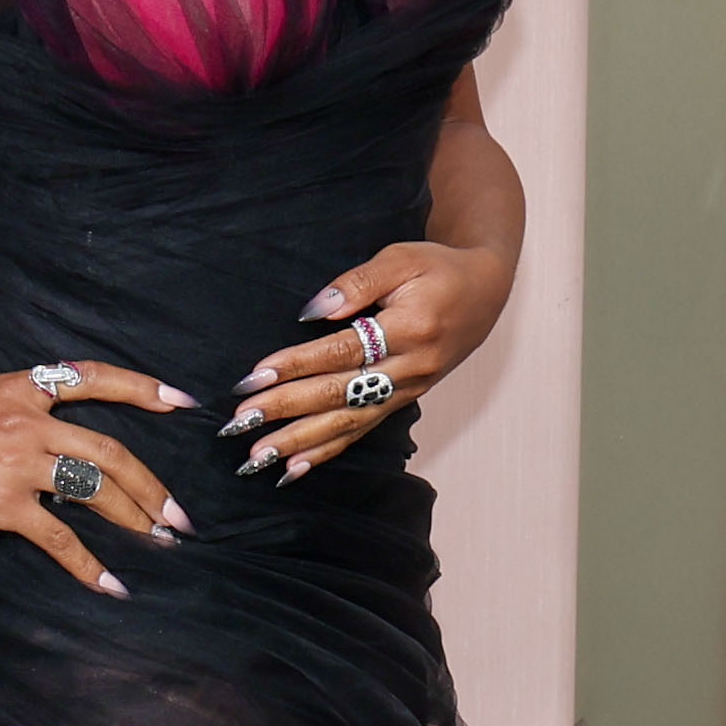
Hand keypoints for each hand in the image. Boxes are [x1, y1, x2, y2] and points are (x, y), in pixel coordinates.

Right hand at [0, 291, 193, 594]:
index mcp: (19, 390)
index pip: (91, 379)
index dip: (140, 389)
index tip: (180, 402)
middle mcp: (29, 424)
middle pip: (109, 450)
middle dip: (152, 486)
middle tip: (180, 516)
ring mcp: (20, 464)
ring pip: (94, 491)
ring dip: (134, 519)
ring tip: (161, 543)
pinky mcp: (4, 504)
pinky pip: (58, 537)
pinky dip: (87, 564)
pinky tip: (111, 585)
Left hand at [227, 241, 510, 480]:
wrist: (485, 293)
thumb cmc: (440, 269)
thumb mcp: (402, 258)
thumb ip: (358, 283)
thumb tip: (313, 312)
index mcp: (410, 329)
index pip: (342, 352)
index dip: (296, 366)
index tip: (254, 377)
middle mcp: (411, 368)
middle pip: (339, 394)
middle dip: (286, 411)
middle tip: (239, 423)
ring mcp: (408, 391)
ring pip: (349, 423)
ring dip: (300, 443)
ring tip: (258, 457)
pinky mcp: (404, 401)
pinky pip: (363, 431)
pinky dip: (327, 452)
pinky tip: (294, 468)